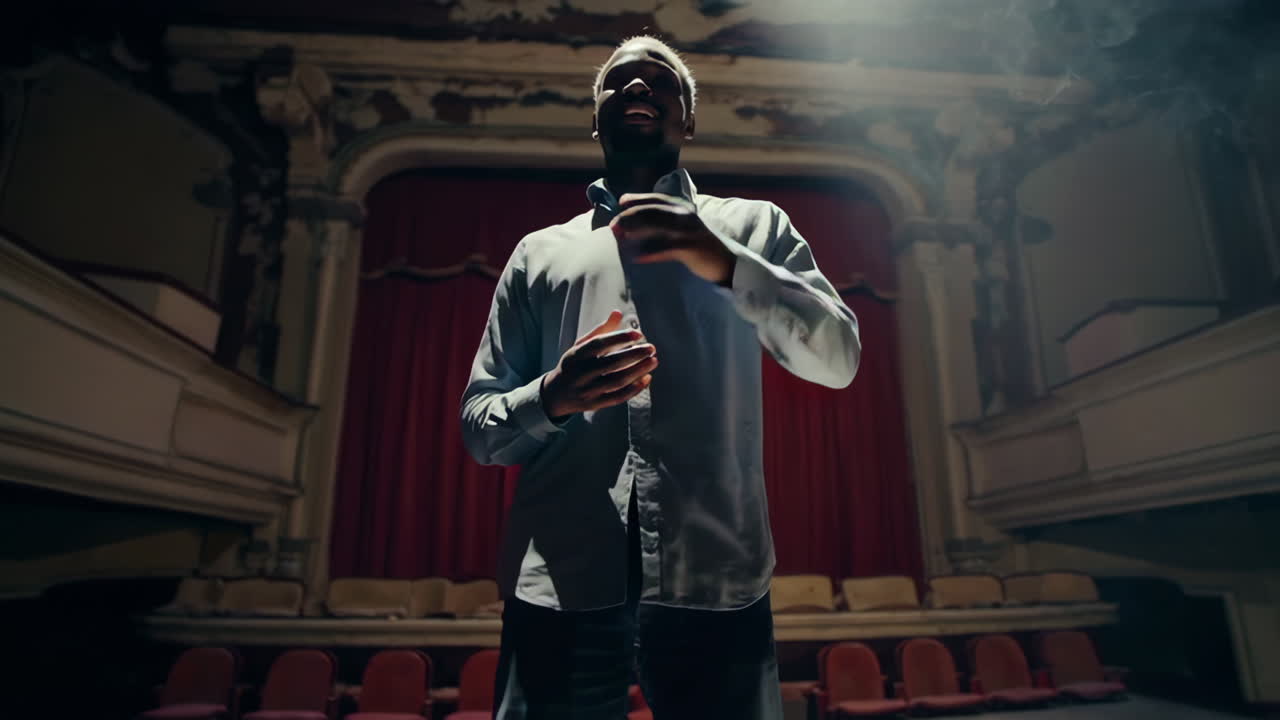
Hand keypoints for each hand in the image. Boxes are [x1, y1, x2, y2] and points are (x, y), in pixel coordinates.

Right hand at [541, 310, 657, 420]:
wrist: (556, 394)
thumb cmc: (574, 365)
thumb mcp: (581, 346)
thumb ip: (600, 331)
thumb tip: (618, 313)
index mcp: (577, 355)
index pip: (599, 344)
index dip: (619, 338)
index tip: (638, 334)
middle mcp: (581, 373)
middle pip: (611, 363)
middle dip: (634, 355)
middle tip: (651, 348)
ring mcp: (588, 390)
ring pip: (617, 381)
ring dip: (638, 371)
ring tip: (653, 361)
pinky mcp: (595, 404)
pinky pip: (617, 397)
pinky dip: (634, 389)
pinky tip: (646, 378)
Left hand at [610, 193, 736, 285]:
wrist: (726, 262)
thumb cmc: (699, 246)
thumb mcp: (681, 229)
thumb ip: (663, 224)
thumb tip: (633, 227)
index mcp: (682, 208)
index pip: (656, 199)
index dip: (637, 199)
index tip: (620, 202)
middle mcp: (685, 215)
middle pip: (653, 211)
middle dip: (630, 216)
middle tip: (613, 226)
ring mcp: (689, 231)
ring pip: (658, 225)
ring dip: (637, 230)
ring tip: (620, 237)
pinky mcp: (692, 247)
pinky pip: (667, 248)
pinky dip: (651, 252)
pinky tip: (637, 257)